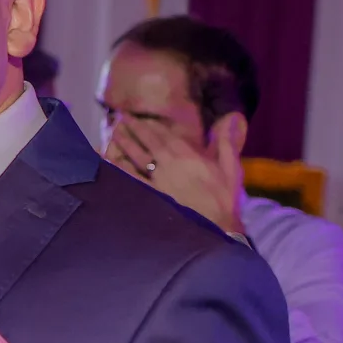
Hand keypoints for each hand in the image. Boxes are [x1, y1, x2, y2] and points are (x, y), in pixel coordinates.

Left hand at [105, 115, 245, 237]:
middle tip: (119, 117)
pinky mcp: (150, 194)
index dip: (149, 124)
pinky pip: (130, 178)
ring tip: (113, 132)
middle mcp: (168, 163)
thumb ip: (227, 141)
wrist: (216, 226)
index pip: (164, 134)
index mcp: (187, 154)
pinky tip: (109, 160)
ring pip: (136, 156)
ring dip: (124, 143)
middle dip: (133, 128)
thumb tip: (233, 116)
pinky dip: (119, 167)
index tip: (138, 115)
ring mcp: (156, 179)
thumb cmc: (224, 197)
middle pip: (147, 141)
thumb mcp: (231, 167)